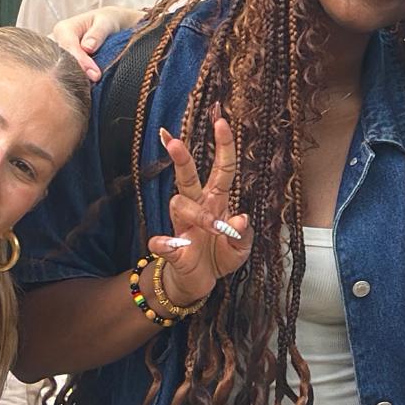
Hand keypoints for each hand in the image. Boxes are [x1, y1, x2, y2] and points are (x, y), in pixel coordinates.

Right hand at [146, 116, 253, 312]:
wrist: (199, 282)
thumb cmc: (220, 256)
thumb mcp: (241, 247)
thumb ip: (243, 233)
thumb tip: (240, 218)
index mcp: (217, 201)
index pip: (221, 169)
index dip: (223, 146)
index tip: (221, 121)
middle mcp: (197, 207)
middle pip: (187, 177)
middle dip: (181, 158)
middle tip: (175, 142)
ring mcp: (181, 225)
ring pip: (179, 204)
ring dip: (199, 214)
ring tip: (215, 228)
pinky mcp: (170, 248)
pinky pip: (161, 241)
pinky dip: (164, 243)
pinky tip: (170, 245)